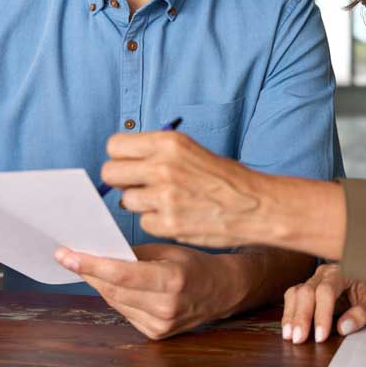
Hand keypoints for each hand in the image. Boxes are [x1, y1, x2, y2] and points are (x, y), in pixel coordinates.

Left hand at [54, 242, 239, 339]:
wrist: (223, 290)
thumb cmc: (196, 264)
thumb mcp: (168, 250)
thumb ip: (135, 254)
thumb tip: (101, 252)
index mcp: (172, 280)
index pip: (122, 274)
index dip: (91, 265)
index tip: (67, 255)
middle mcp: (166, 306)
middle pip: (113, 290)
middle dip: (88, 272)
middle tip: (68, 256)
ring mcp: (160, 325)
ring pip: (115, 302)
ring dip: (99, 284)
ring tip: (86, 266)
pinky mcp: (156, 334)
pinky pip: (125, 312)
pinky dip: (115, 296)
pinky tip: (110, 283)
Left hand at [101, 131, 269, 248]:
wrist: (255, 204)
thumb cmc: (224, 177)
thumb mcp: (190, 150)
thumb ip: (157, 152)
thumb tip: (124, 161)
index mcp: (168, 143)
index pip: (115, 145)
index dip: (121, 156)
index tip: (130, 164)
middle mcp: (162, 166)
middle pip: (111, 173)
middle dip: (122, 180)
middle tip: (139, 185)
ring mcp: (164, 196)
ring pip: (126, 200)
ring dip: (141, 203)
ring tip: (165, 201)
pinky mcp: (168, 223)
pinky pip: (143, 222)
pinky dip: (156, 221)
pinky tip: (176, 216)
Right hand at [282, 263, 365, 343]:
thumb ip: (362, 313)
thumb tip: (343, 327)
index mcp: (341, 273)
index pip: (326, 291)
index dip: (322, 314)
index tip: (321, 336)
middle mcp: (324, 273)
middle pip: (307, 291)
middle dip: (301, 316)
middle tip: (298, 339)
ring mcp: (314, 279)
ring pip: (296, 293)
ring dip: (291, 315)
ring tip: (289, 335)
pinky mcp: (307, 288)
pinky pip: (293, 297)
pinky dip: (289, 313)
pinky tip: (288, 328)